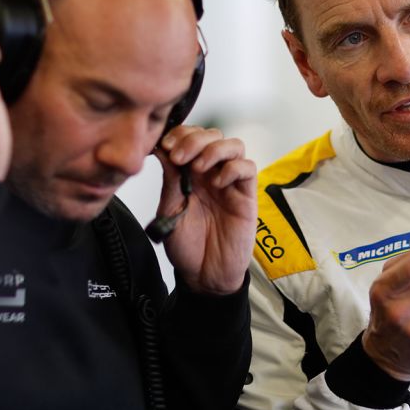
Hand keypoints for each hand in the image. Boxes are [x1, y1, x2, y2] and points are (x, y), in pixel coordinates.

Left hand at [156, 125, 256, 295]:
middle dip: (194, 139)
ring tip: (198, 167)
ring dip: (214, 149)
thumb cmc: (187, 246)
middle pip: (212, 135)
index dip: (179, 134)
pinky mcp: (246, 196)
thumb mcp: (170, 210)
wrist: (204, 275)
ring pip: (233, 145)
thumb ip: (170, 179)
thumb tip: (161, 148)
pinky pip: (248, 169)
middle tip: (179, 156)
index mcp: (190, 173)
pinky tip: (218, 182)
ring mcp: (230, 183)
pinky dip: (233, 168)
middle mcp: (212, 173)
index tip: (166, 146)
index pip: (191, 137)